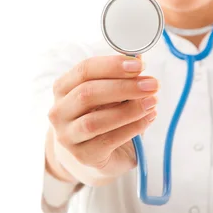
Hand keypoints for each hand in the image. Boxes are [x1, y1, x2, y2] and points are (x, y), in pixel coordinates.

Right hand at [47, 55, 157, 185]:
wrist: (96, 152)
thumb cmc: (104, 114)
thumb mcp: (112, 92)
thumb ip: (123, 75)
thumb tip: (137, 56)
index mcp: (63, 88)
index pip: (84, 70)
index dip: (112, 65)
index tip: (139, 65)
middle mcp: (59, 112)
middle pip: (88, 94)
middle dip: (124, 87)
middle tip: (151, 84)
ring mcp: (68, 136)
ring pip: (95, 121)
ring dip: (129, 109)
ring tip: (152, 102)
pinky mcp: (84, 156)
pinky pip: (108, 140)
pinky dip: (132, 127)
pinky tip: (148, 118)